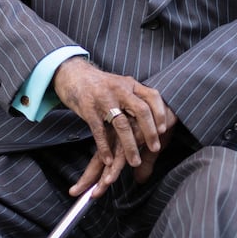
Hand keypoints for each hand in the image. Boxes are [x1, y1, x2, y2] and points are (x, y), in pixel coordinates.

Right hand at [54, 56, 173, 196]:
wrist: (73, 74)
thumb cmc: (101, 84)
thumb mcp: (121, 85)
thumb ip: (136, 97)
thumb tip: (156, 115)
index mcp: (130, 84)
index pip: (152, 96)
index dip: (160, 113)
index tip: (164, 130)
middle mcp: (119, 90)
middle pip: (141, 110)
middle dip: (150, 132)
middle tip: (155, 148)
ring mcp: (103, 100)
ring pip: (121, 124)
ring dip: (130, 146)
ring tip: (135, 162)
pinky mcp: (89, 110)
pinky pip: (99, 131)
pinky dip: (105, 147)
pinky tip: (109, 160)